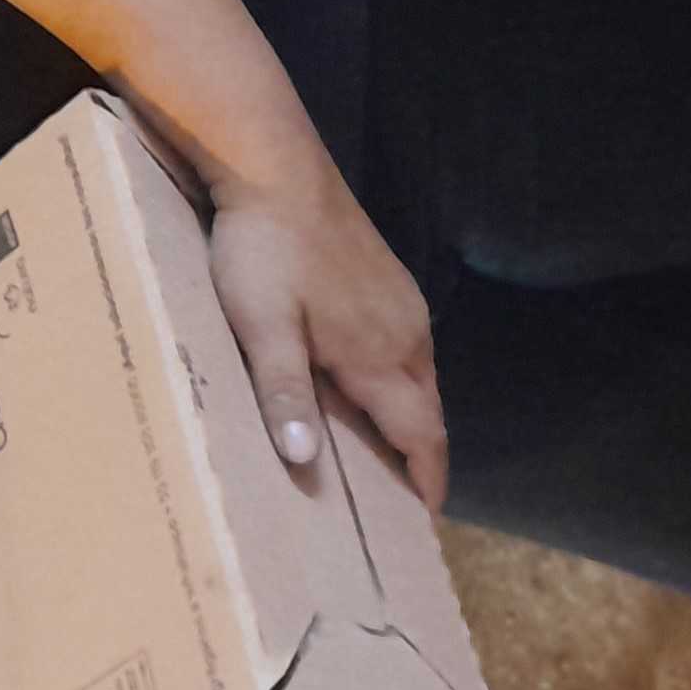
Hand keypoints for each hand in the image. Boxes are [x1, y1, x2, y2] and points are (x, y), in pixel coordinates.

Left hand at [205, 186, 446, 509]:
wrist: (273, 168)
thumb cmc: (264, 251)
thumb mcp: (263, 328)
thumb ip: (285, 394)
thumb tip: (306, 462)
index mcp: (383, 354)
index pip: (422, 436)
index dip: (426, 481)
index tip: (423, 521)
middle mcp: (407, 333)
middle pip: (427, 411)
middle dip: (419, 457)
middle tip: (398, 501)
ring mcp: (400, 302)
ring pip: (417, 378)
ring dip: (407, 419)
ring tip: (382, 456)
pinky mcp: (385, 279)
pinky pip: (403, 349)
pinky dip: (394, 383)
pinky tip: (362, 387)